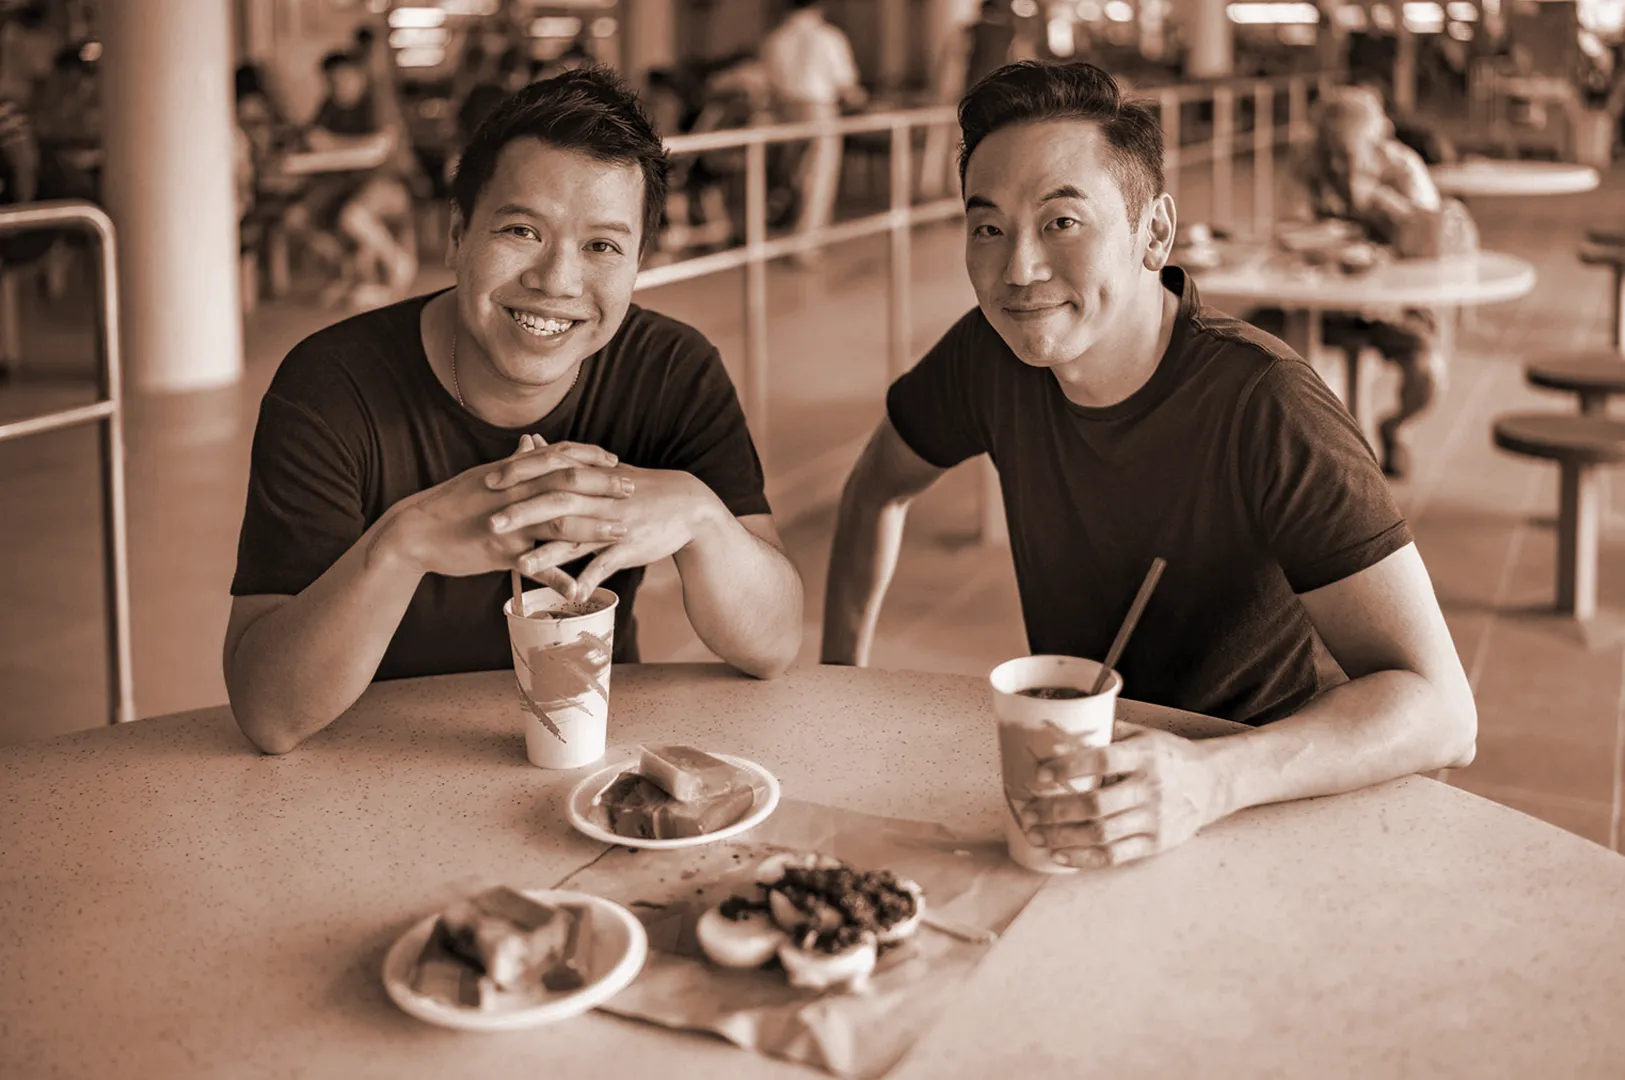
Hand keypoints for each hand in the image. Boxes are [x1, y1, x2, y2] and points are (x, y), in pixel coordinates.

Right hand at [384, 435, 625, 587]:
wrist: (414, 531)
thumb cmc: (450, 503)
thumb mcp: (483, 477)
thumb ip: (514, 464)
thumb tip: (532, 444)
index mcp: (512, 473)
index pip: (558, 456)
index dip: (588, 457)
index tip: (615, 461)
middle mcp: (514, 493)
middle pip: (567, 484)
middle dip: (603, 487)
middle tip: (632, 490)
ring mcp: (509, 523)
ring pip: (559, 522)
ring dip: (593, 528)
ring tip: (621, 533)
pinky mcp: (500, 552)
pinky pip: (536, 566)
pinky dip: (558, 578)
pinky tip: (580, 590)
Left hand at [491, 459, 720, 599]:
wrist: (688, 506)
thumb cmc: (639, 488)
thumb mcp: (603, 470)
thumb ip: (562, 459)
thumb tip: (530, 443)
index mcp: (592, 477)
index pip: (551, 469)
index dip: (520, 474)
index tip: (489, 481)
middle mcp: (601, 498)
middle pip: (558, 501)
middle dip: (523, 513)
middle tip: (491, 523)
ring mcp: (616, 523)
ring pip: (579, 537)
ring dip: (549, 553)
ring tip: (520, 566)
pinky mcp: (631, 547)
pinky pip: (607, 564)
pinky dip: (590, 579)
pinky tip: (571, 594)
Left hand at [1021, 722, 1224, 869]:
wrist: (1212, 783)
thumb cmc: (1168, 755)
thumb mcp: (1142, 735)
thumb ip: (1104, 734)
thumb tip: (1056, 736)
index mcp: (1145, 755)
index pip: (1102, 760)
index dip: (1068, 768)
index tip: (1039, 775)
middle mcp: (1151, 788)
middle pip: (1096, 805)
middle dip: (1055, 811)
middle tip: (1028, 812)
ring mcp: (1155, 819)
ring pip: (1101, 834)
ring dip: (1062, 837)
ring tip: (1035, 834)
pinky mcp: (1157, 843)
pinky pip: (1116, 855)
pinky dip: (1084, 858)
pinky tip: (1060, 854)